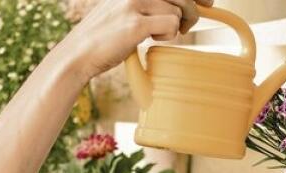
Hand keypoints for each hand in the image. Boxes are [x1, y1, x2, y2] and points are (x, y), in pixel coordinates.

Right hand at [63, 0, 214, 80]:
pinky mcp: (135, 24)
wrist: (78, 54)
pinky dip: (168, 36)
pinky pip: (170, 26)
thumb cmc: (102, 36)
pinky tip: (153, 40)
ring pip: (177, 11)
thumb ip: (144, 4)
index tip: (208, 1)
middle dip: (191, 10)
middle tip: (186, 26)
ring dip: (175, 27)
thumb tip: (176, 7)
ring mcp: (134, 3)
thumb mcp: (121, 9)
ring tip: (158, 35)